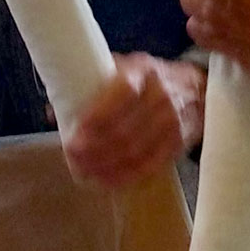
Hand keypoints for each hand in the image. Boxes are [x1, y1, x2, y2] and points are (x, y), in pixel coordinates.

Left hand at [62, 53, 207, 186]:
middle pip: (125, 129)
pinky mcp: (177, 143)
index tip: (74, 135)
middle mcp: (161, 95)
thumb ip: (88, 86)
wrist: (195, 89)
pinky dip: (125, 177)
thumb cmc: (147, 79)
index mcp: (142, 71)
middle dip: (94, 149)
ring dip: (105, 165)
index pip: (121, 94)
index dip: (96, 118)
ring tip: (83, 171)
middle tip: (72, 158)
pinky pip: (149, 165)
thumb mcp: (122, 69)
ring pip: (135, 151)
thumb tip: (53, 112)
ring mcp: (172, 121)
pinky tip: (105, 181)